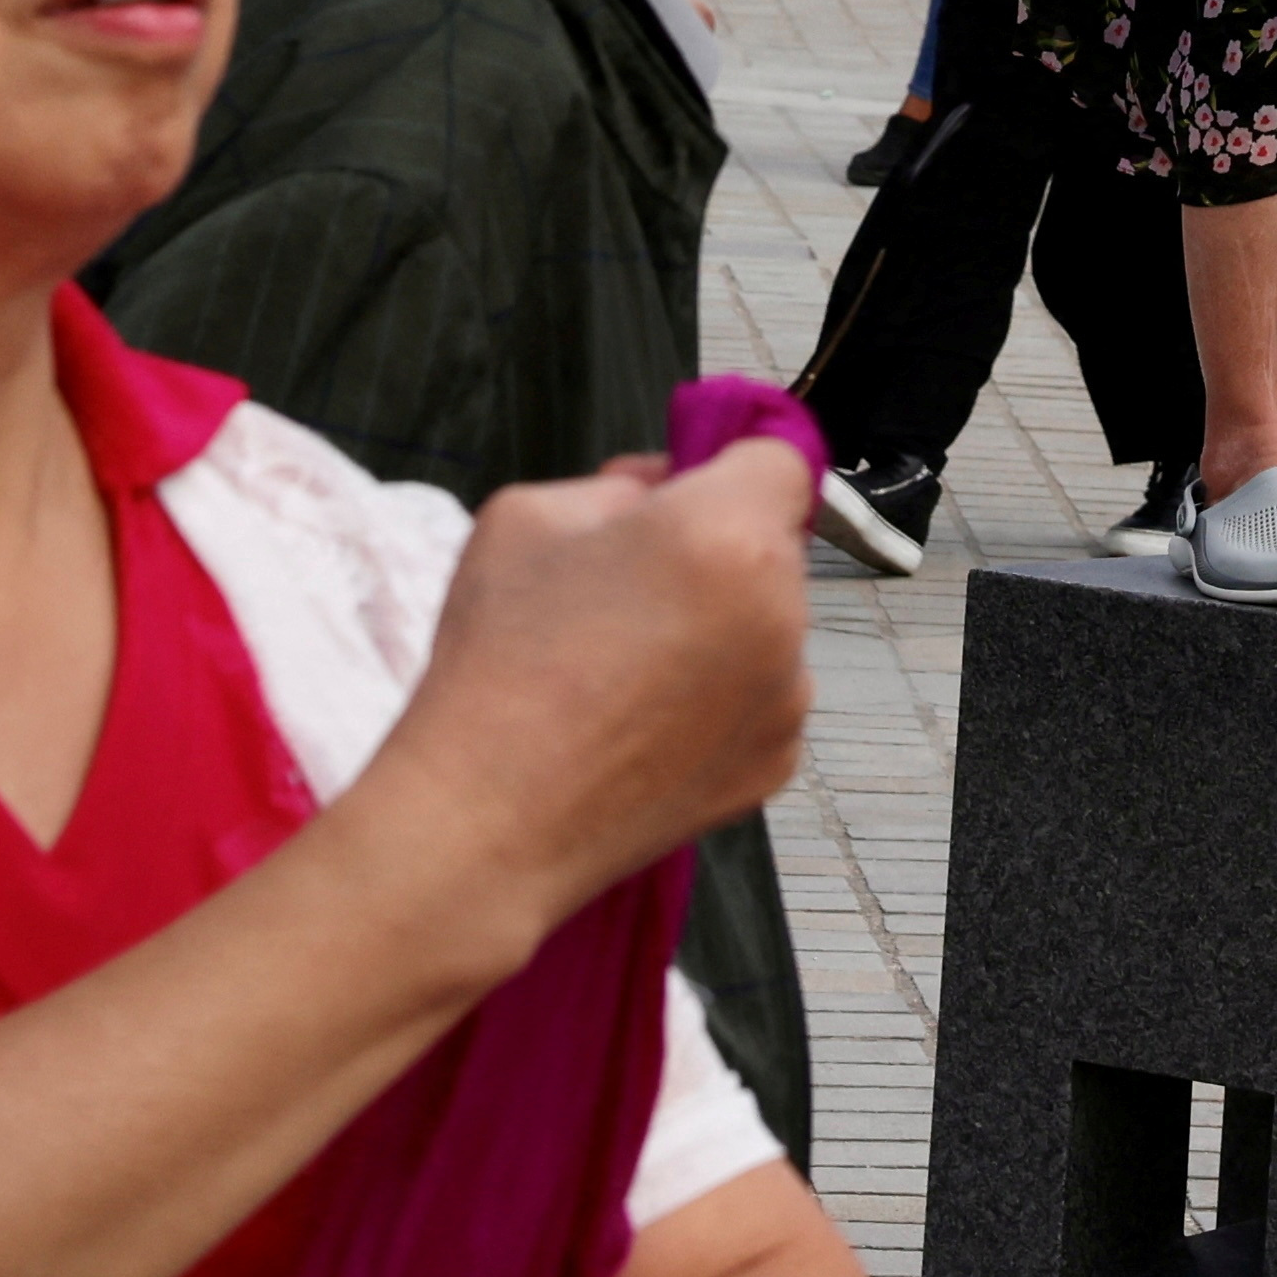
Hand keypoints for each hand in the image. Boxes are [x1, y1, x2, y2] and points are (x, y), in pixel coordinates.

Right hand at [363, 435, 814, 948]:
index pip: (780, 458)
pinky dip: (716, 698)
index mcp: (732, 535)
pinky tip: (640, 721)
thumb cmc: (500, 660)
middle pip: (771, 545)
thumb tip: (666, 488)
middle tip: (625, 589)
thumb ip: (622, 480)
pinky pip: (758, 698)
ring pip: (766, 624)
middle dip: (715, 549)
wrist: (489, 818)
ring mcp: (787, 698)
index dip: (726, 465)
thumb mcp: (531, 513)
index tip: (680, 492)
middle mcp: (783, 614)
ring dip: (720, 626)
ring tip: (623, 668)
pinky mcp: (775, 764)